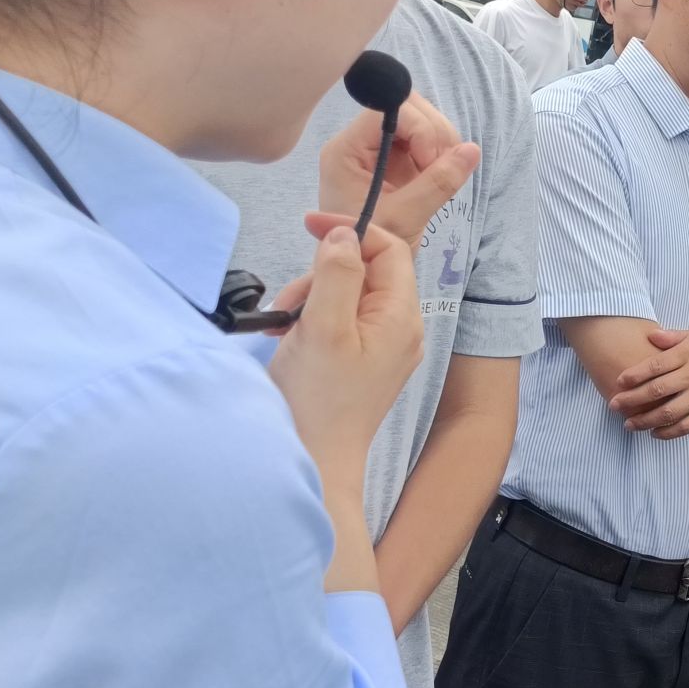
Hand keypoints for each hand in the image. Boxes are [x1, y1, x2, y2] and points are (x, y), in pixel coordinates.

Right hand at [266, 221, 424, 506]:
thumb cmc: (318, 401)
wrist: (314, 462)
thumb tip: (345, 234)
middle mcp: (401, 330)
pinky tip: (291, 338)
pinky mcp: (363, 363)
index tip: (309, 225)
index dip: (352, 231)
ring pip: (348, 295)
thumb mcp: (323, 326)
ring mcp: (384, 348)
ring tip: (287, 325)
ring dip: (313, 298)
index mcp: (401, 317)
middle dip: (323, 273)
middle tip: (291, 301)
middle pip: (367, 271)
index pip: (390, 248)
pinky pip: (341, 322)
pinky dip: (314, 320)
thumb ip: (337, 273)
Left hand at [318, 91, 480, 246]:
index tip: (431, 163)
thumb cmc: (370, 248)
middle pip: (405, 106)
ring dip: (441, 142)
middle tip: (442, 168)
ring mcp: (379, 148)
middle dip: (434, 132)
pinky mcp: (397, 158)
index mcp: (346, 151)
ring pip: (420, 118)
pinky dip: (441, 152)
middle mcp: (360, 142)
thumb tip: (473, 150)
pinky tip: (439, 177)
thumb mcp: (404, 220)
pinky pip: (425, 138)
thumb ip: (437, 184)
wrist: (362, 271)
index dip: (418, 128)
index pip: (385, 109)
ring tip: (443, 176)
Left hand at [608, 329, 688, 438]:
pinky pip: (686, 426)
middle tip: (614, 405)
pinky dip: (668, 432)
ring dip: (645, 421)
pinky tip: (654, 433)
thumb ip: (673, 337)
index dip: (635, 375)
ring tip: (629, 425)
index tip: (619, 382)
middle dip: (632, 400)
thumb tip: (650, 335)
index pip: (655, 365)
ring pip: (668, 412)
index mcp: (688, 354)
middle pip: (657, 391)